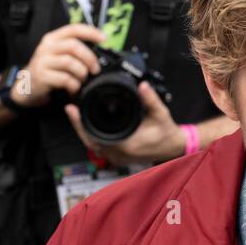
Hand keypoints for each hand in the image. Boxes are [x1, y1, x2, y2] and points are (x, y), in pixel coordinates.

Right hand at [16, 23, 106, 108]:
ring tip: (82, 80)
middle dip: (89, 58)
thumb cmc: (48, 70)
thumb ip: (74, 51)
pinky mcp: (41, 76)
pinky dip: (74, 85)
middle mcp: (46, 47)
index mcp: (53, 38)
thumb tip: (99, 53)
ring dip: (82, 73)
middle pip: (73, 46)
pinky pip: (64, 79)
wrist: (27, 87)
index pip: (73, 29)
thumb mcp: (58, 56)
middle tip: (95, 69)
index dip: (91, 32)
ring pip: (70, 62)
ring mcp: (42, 61)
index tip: (104, 39)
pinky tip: (73, 88)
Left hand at [66, 80, 183, 165]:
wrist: (174, 148)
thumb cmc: (167, 133)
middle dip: (79, 126)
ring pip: (93, 147)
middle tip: (71, 110)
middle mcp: (120, 154)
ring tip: (78, 116)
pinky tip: (89, 127)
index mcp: (127, 144)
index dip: (81, 123)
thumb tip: (142, 85)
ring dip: (85, 132)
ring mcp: (118, 158)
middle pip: (89, 142)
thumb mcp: (161, 114)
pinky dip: (93, 138)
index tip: (73, 110)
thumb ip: (151, 99)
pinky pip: (100, 149)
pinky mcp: (119, 158)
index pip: (96, 136)